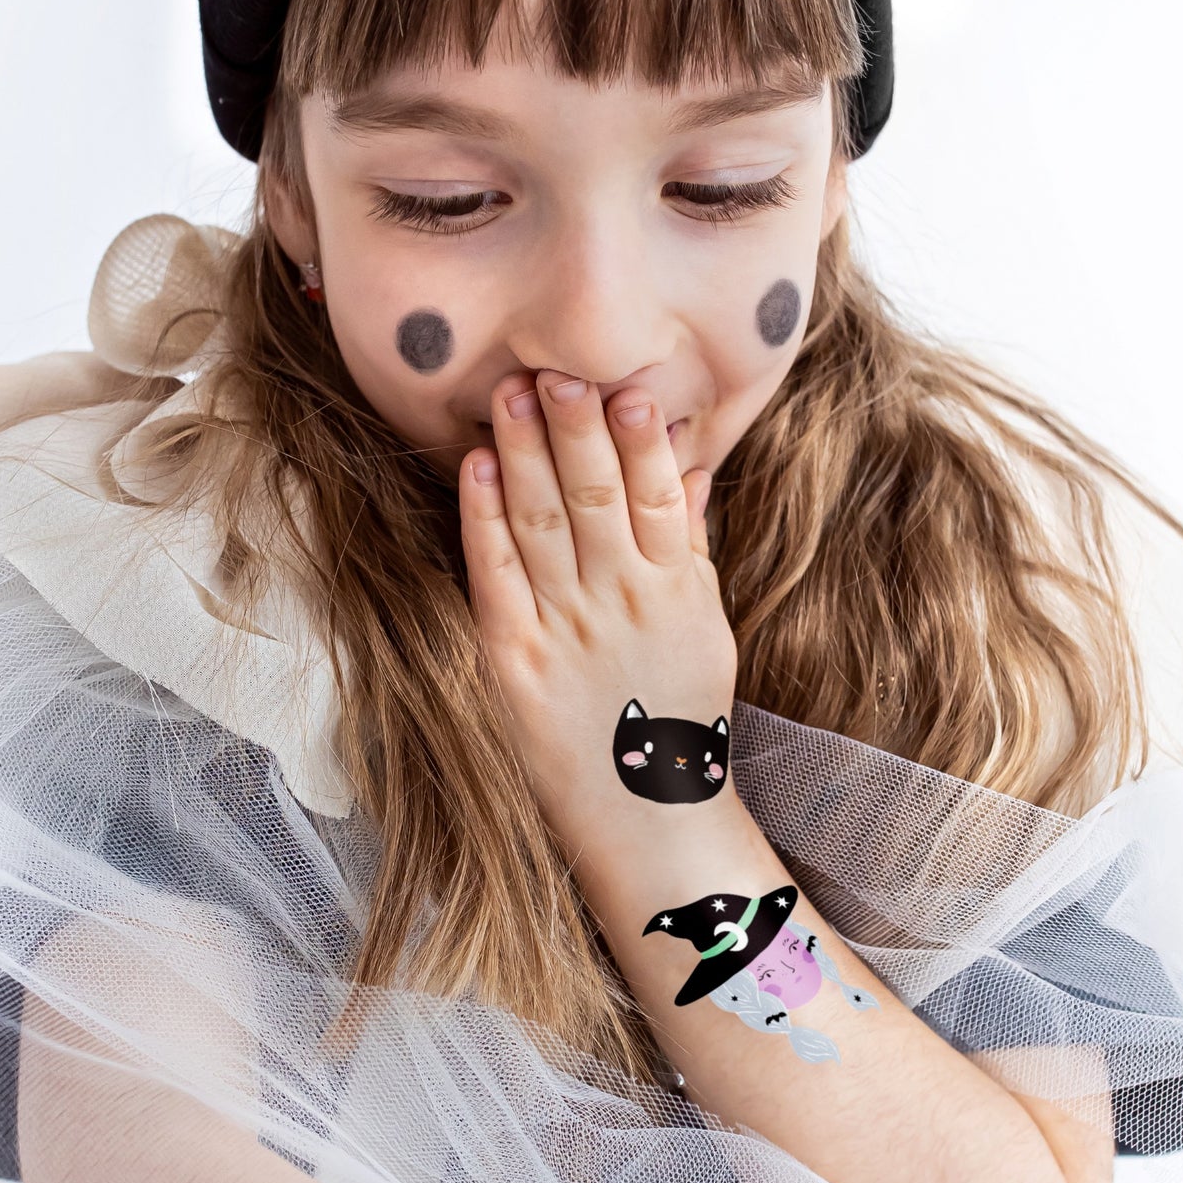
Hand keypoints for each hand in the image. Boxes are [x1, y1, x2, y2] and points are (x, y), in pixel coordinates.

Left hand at [457, 375, 738, 843]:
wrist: (646, 816)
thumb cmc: (677, 716)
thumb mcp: (705, 626)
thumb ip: (690, 544)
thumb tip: (690, 466)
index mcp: (675, 589)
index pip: (658, 496)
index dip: (642, 439)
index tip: (628, 384)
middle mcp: (622, 602)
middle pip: (598, 497)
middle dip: (576, 429)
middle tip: (558, 367)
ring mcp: (566, 630)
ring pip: (544, 523)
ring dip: (525, 454)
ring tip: (512, 393)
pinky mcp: (513, 660)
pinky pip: (496, 576)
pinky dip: (483, 519)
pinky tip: (476, 467)